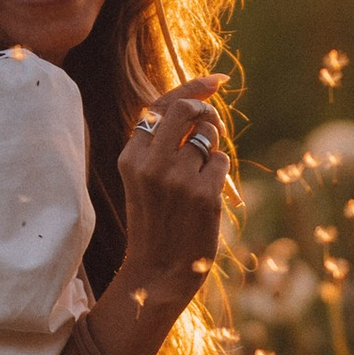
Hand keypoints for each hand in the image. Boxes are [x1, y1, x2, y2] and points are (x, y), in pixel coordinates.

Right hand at [115, 77, 229, 316]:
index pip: (160, 104)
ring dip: (213, 148)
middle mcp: (150, 163)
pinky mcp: (204, 194)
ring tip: (201, 175)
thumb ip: (160, 143)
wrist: (158, 273)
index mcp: (130, 156)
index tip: (215, 81)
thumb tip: (197, 103)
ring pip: (208, 137)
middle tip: (211, 125)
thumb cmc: (156, 221)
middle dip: (205, 110)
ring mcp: (178, 178)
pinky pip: (223, 161)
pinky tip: (206, 195)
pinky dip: (221, 173)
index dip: (191, 87)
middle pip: (185, 110)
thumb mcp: (143, 178)